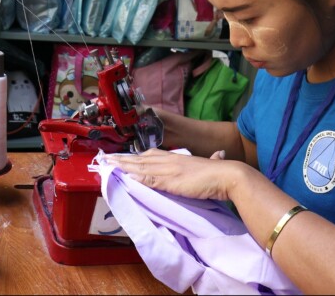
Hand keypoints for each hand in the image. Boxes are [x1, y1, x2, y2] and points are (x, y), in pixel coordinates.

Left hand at [106, 148, 233, 200]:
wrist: (227, 176)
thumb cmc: (221, 173)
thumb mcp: (210, 165)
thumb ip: (211, 160)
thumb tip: (219, 154)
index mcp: (178, 157)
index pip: (152, 154)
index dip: (137, 155)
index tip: (125, 155)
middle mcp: (171, 160)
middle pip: (141, 158)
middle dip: (123, 158)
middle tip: (107, 157)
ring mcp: (169, 170)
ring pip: (141, 166)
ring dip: (123, 166)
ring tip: (108, 164)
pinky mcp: (170, 181)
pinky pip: (149, 178)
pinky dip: (136, 177)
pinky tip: (125, 176)